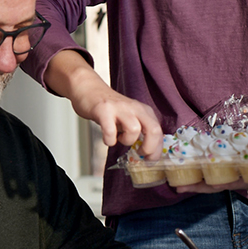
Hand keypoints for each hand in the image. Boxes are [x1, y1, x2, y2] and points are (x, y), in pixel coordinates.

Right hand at [45, 51, 162, 156]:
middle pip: (153, 129)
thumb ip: (139, 130)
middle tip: (140, 154)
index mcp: (143, 110)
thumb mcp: (129, 117)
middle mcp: (135, 107)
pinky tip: (107, 138)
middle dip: (149, 148)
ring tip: (119, 138)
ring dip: (127, 141)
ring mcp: (119, 108)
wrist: (89, 89)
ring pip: (134, 129)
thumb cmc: (109, 109)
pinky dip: (109, 140)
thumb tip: (147, 153)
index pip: (158, 131)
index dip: (157, 149)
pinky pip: (110, 131)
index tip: (150, 159)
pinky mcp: (104, 110)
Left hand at [175, 146, 247, 193]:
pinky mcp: (245, 162)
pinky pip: (224, 167)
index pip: (237, 184)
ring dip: (199, 178)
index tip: (200, 184)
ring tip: (178, 177)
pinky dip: (209, 167)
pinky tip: (193, 163)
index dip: (217, 185)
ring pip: (220, 177)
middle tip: (178, 185)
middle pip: (222, 184)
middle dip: (200, 186)